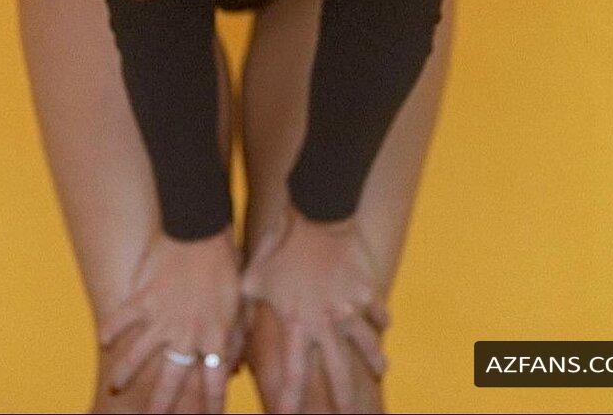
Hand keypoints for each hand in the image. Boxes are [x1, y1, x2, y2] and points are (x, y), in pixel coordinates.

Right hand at [97, 224, 244, 413]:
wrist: (203, 229)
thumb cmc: (228, 263)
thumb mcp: (241, 302)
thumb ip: (238, 337)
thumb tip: (235, 367)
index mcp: (215, 334)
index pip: (213, 384)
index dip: (210, 408)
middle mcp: (187, 332)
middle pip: (171, 381)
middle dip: (161, 407)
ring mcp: (163, 316)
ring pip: (138, 355)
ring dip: (125, 374)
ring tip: (115, 388)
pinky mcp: (145, 297)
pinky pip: (123, 317)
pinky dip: (111, 327)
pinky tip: (102, 339)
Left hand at [240, 201, 390, 413]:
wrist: (317, 215)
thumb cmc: (279, 246)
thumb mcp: (252, 281)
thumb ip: (242, 316)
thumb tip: (227, 343)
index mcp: (297, 322)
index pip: (296, 372)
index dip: (293, 399)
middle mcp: (326, 321)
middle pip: (339, 370)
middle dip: (346, 398)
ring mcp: (349, 306)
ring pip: (366, 343)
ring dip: (373, 359)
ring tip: (381, 370)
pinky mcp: (365, 287)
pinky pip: (376, 307)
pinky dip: (381, 316)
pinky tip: (385, 322)